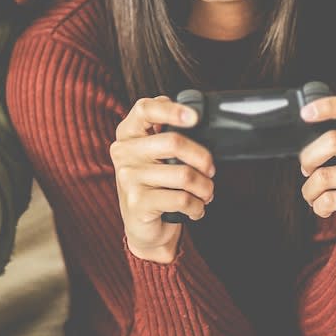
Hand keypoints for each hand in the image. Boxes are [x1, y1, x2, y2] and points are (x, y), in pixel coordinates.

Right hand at [110, 97, 214, 263]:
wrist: (142, 227)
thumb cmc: (156, 185)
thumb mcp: (157, 156)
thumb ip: (170, 136)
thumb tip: (198, 120)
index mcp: (128, 133)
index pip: (145, 109)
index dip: (172, 109)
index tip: (196, 117)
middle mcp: (124, 152)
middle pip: (173, 141)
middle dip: (203, 158)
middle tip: (210, 170)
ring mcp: (128, 177)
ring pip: (184, 175)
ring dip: (205, 188)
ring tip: (206, 193)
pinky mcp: (138, 202)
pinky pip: (182, 199)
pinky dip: (197, 207)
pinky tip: (196, 209)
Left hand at [297, 92, 335, 274]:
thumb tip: (303, 130)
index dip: (328, 105)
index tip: (305, 113)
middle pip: (332, 140)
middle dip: (308, 157)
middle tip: (306, 169)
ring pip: (324, 175)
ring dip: (310, 189)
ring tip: (316, 195)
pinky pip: (328, 199)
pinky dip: (318, 206)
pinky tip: (326, 208)